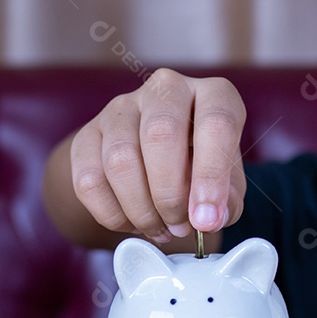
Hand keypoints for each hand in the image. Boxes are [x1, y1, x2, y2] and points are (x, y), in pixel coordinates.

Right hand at [69, 69, 246, 242]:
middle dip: (170, 194)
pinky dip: (112, 213)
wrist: (154, 161)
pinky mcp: (87, 133)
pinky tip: (131, 222)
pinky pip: (89, 180)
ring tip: (159, 228)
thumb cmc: (200, 168)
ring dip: (141, 209)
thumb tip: (208, 219)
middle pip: (160, 133)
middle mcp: (166, 89)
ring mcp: (122, 107)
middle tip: (179, 226)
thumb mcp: (228, 183)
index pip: (216, 123)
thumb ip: (227, 201)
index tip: (205, 219)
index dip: (211, 176)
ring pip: (121, 160)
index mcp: (212, 94)